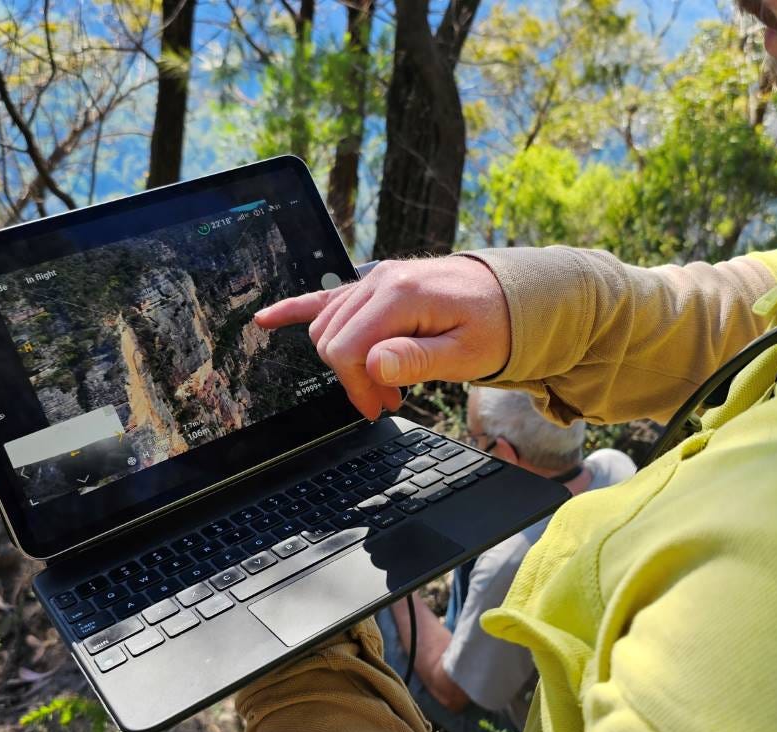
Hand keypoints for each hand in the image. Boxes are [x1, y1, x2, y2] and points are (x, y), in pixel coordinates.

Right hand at [254, 257, 511, 419]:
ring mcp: (374, 279)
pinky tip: (266, 319)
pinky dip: (296, 309)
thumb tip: (373, 366)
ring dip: (345, 361)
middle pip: (331, 339)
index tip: (381, 408)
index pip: (348, 349)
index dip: (357, 387)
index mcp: (401, 296)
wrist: (510, 294)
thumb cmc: (493, 325)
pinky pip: (326, 297)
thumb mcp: (468, 352)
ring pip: (327, 326)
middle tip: (387, 402)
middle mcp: (380, 280)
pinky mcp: (374, 284)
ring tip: (381, 385)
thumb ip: (419, 359)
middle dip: (352, 378)